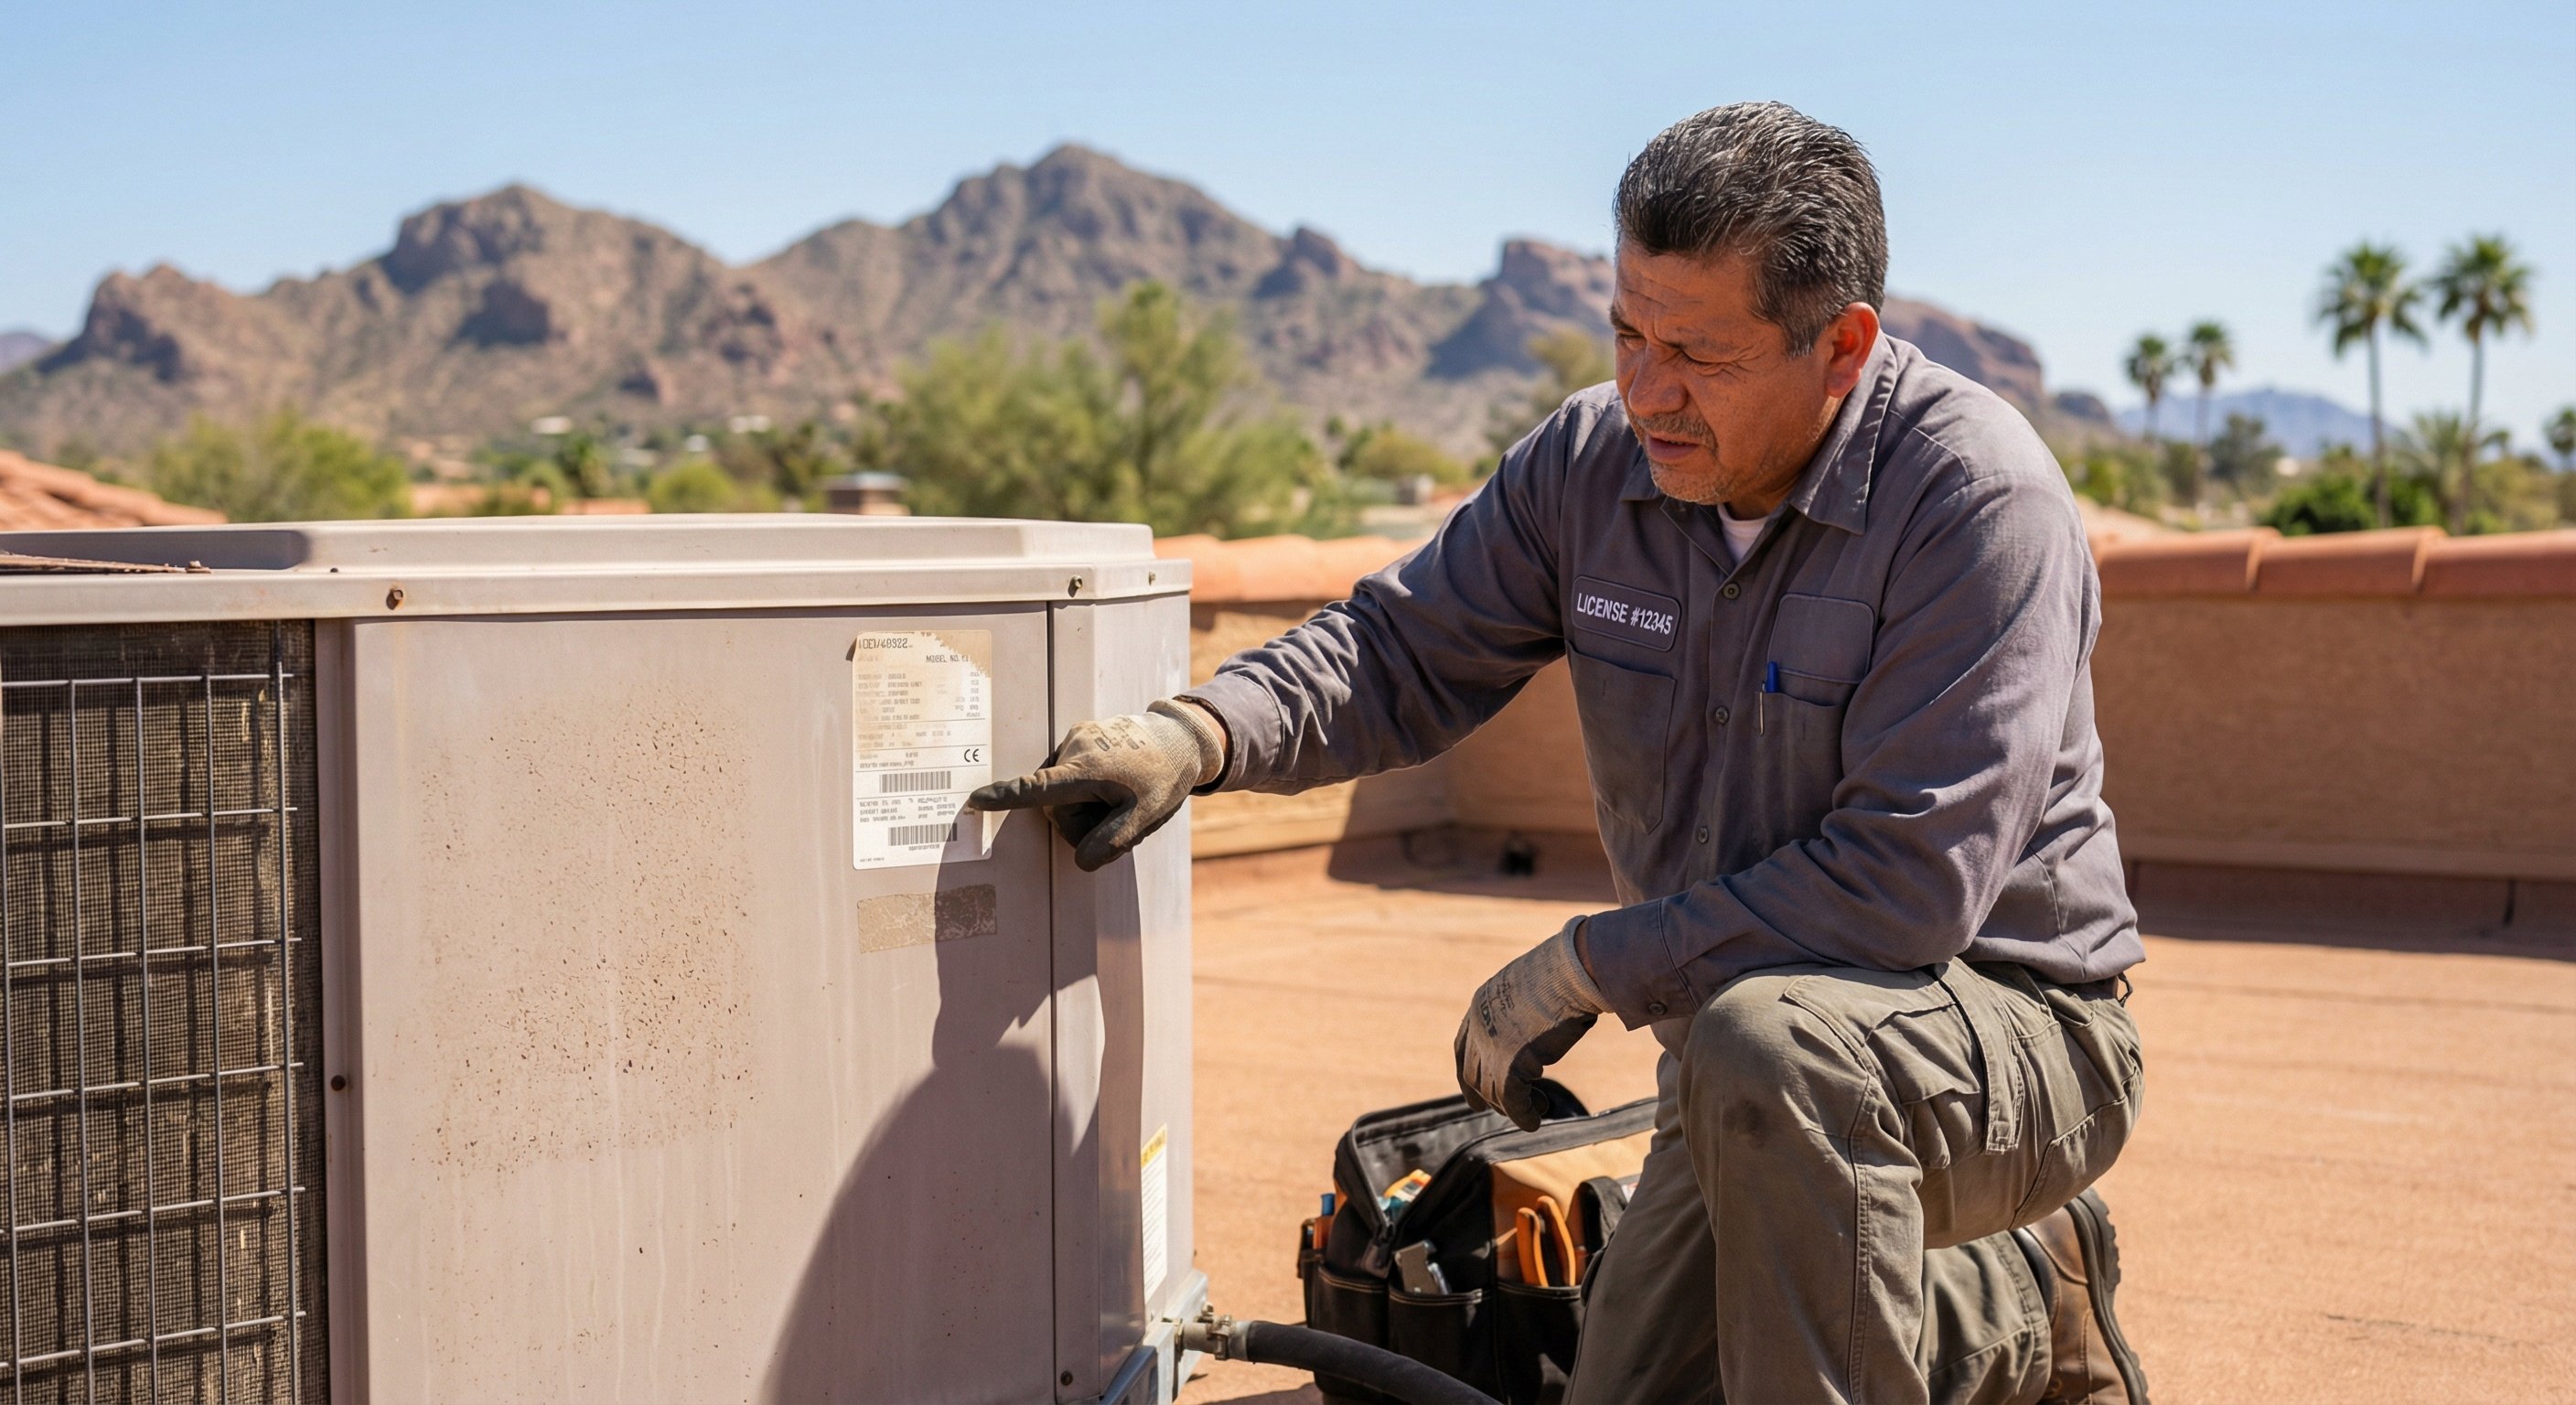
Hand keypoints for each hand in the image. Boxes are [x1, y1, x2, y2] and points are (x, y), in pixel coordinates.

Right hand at [967, 699, 1224, 871]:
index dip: (1005, 797)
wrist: (1182, 738)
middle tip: (1119, 815)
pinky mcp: (1081, 735)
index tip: (975, 800)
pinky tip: (1115, 784)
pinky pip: (1071, 774)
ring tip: (1120, 795)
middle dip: (1081, 821)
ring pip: (1063, 792)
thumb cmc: (1165, 778)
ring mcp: (1077, 738)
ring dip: (1086, 804)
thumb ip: (1112, 843)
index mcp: (1087, 769)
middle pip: (1057, 806)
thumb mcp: (1146, 817)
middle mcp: (1075, 748)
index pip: (1038, 788)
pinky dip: (1088, 787)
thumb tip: (1080, 862)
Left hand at [1454, 918, 1607, 1131]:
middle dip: (1485, 1095)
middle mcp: (1479, 1027)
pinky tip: (1534, 1122)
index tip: (1474, 1090)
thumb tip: (1544, 1018)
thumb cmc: (1565, 972)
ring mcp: (1492, 1048)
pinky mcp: (1510, 1066)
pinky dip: (1523, 1116)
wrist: (1572, 970)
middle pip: (1474, 1074)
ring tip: (1539, 1108)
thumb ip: (1526, 1009)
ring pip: (1494, 1091)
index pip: (1462, 1048)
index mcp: (1480, 1004)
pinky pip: (1512, 1102)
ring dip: (1514, 1106)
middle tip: (1501, 1109)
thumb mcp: (1534, 987)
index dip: (1467, 1071)